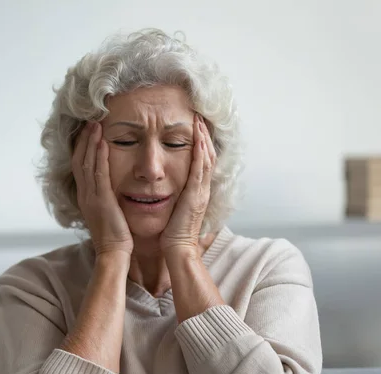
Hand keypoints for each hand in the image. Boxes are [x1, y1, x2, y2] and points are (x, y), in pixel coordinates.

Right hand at [72, 121, 133, 257]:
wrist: (114, 253)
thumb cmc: (116, 236)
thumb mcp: (107, 213)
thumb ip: (106, 200)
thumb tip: (111, 191)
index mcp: (86, 197)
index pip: (80, 166)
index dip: (83, 147)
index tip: (88, 132)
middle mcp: (85, 194)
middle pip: (79, 160)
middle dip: (84, 139)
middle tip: (89, 121)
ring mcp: (91, 196)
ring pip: (86, 162)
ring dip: (90, 142)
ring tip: (95, 124)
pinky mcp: (102, 200)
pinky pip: (99, 172)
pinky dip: (99, 155)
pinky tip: (103, 141)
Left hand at [160, 114, 215, 254]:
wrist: (178, 249)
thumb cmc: (174, 233)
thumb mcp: (177, 209)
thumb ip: (178, 197)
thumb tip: (173, 189)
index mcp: (198, 191)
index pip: (202, 162)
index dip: (201, 143)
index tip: (196, 127)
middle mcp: (202, 189)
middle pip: (208, 156)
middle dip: (204, 135)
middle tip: (200, 116)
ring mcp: (200, 192)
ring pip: (206, 159)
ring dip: (203, 138)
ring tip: (199, 121)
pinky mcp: (195, 196)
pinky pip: (199, 170)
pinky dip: (200, 154)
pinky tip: (198, 140)